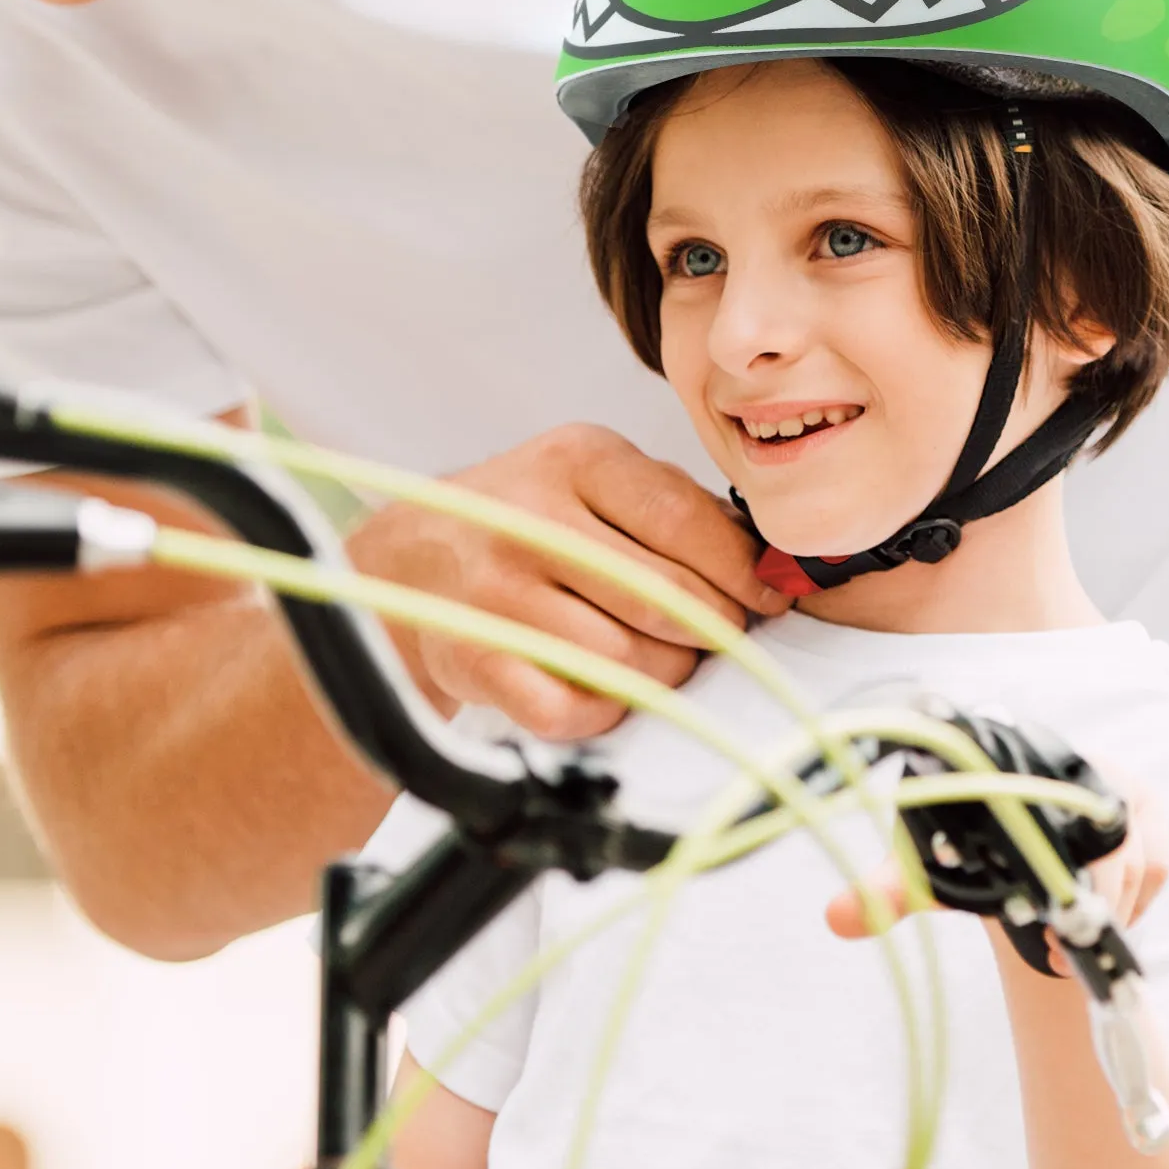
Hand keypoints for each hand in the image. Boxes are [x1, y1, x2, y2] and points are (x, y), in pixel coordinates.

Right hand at [346, 422, 787, 738]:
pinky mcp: (474, 659)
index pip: (687, 523)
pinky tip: (600, 690)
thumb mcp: (586, 480)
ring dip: (663, 677)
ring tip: (657, 664)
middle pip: (667, 599)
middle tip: (714, 641)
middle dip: (709, 633)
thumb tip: (769, 568)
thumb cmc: (520, 523)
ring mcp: (497, 592)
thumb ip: (675, 508)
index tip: (766, 600)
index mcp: (575, 458)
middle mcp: (531, 518)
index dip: (741, 573)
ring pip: (628, 660)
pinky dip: (603, 711)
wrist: (398, 564)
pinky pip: (573, 707)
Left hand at [823, 763, 1168, 969]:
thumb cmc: (966, 846)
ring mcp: (1114, 782)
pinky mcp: (1148, 813)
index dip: (1040, 858)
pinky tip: (1098, 918)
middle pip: (1094, 829)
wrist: (1014, 851)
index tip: (1034, 912)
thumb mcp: (926, 869)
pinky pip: (1156, 862)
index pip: (1039, 793)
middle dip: (1080, 896)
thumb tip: (835, 919)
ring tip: (1068, 939)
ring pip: (1130, 852)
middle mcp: (1067, 758)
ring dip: (1106, 905)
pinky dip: (1133, 899)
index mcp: (1010, 756)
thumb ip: (887, 892)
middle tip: (1055, 941)